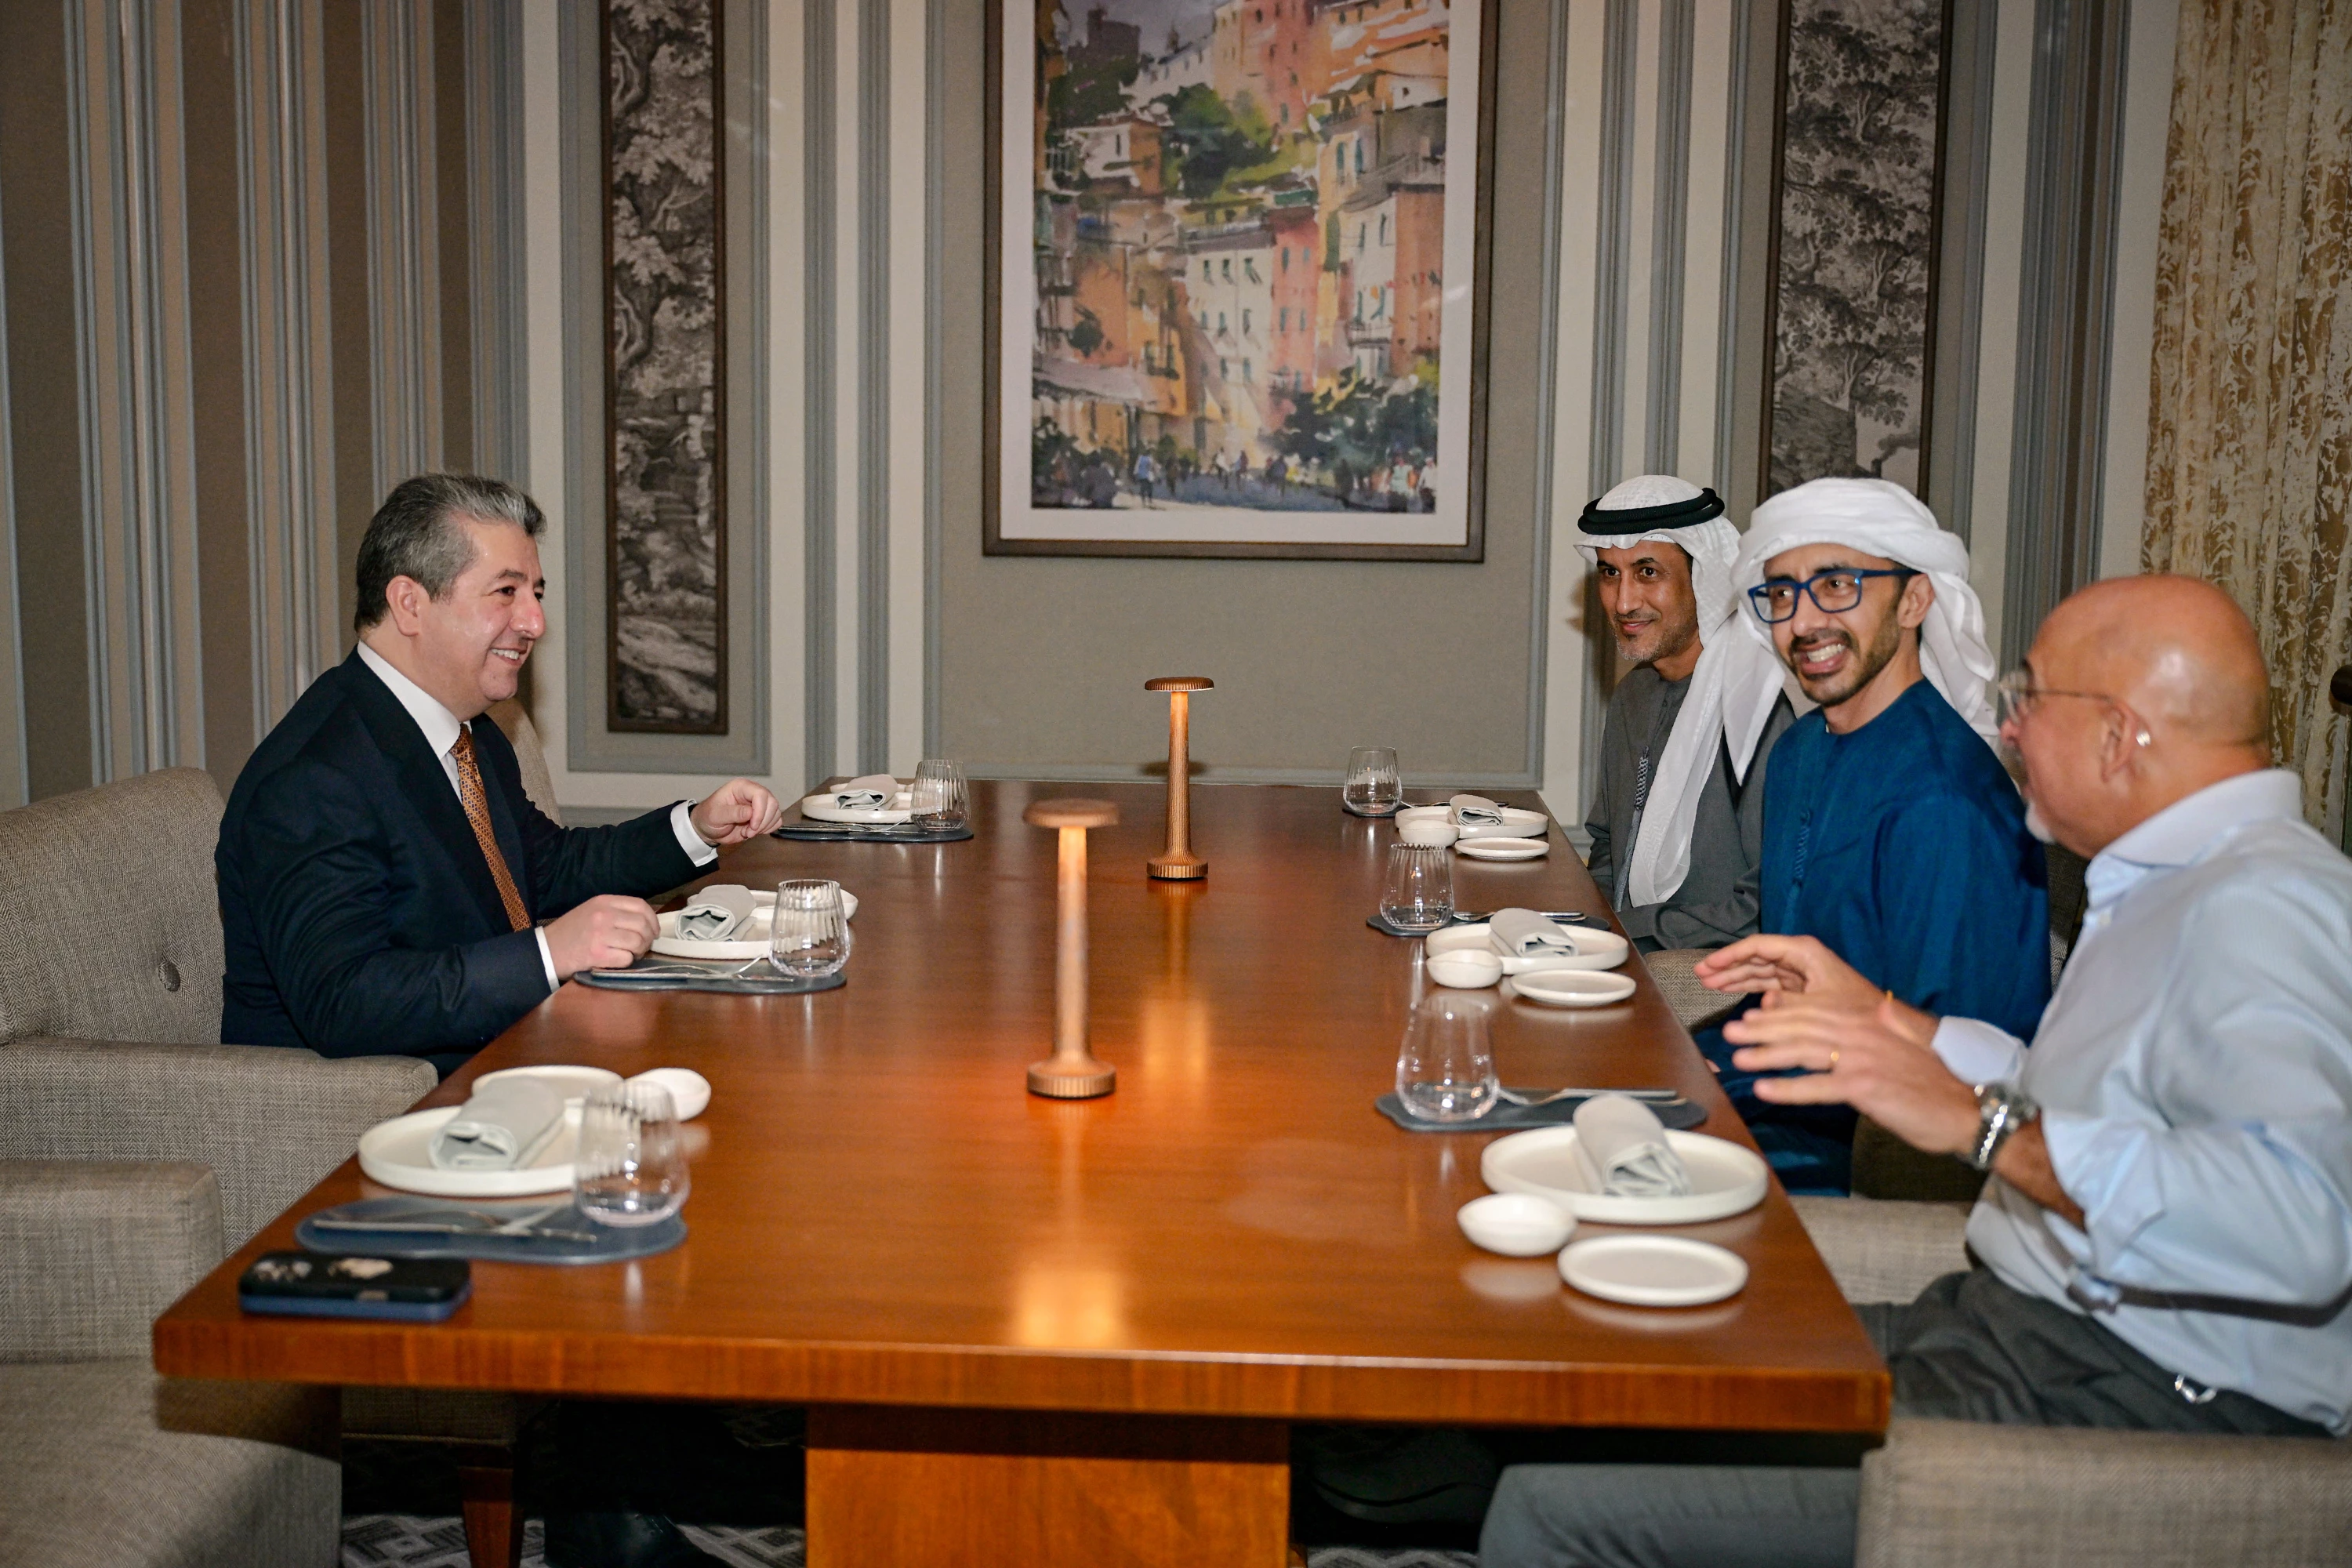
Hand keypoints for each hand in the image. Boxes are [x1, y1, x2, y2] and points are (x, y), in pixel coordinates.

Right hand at [543, 895, 659, 979]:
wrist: (546, 951)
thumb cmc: (571, 932)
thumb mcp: (592, 911)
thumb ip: (616, 912)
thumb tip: (645, 922)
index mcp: (603, 901)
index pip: (640, 905)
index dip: (652, 920)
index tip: (653, 931)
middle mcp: (603, 915)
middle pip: (642, 925)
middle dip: (648, 939)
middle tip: (641, 947)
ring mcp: (600, 934)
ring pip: (637, 942)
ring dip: (638, 952)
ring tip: (629, 955)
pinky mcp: (597, 954)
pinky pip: (626, 959)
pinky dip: (626, 963)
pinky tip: (616, 961)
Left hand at [690, 779, 783, 845]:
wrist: (708, 829)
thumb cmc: (708, 818)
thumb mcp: (716, 815)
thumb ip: (732, 813)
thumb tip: (750, 812)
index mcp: (741, 787)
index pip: (760, 794)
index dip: (760, 811)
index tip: (752, 826)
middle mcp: (752, 793)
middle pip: (772, 803)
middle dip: (763, 821)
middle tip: (749, 832)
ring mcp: (759, 804)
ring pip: (776, 812)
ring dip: (764, 826)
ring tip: (748, 832)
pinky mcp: (763, 815)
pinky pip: (776, 820)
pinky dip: (768, 829)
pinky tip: (755, 831)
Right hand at [1695, 932, 1878, 1004]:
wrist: (1883, 1028)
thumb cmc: (1859, 1011)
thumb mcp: (1821, 1005)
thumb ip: (1789, 1003)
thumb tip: (1764, 1003)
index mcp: (1805, 952)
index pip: (1758, 946)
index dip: (1730, 955)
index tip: (1708, 965)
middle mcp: (1800, 959)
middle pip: (1755, 957)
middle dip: (1727, 966)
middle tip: (1701, 975)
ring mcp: (1800, 974)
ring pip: (1759, 971)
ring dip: (1735, 978)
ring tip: (1710, 985)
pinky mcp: (1801, 990)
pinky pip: (1767, 985)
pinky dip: (1749, 989)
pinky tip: (1732, 994)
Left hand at [1726, 991, 1975, 1154]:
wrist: (1963, 1108)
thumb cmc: (1925, 1080)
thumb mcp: (1891, 1045)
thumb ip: (1857, 1035)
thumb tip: (1818, 1033)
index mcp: (1867, 1017)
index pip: (1813, 1009)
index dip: (1778, 1012)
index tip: (1752, 1015)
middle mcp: (1863, 1031)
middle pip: (1801, 1025)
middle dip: (1762, 1029)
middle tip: (1732, 1033)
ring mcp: (1863, 1058)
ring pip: (1803, 1050)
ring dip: (1766, 1054)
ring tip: (1739, 1059)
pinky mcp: (1866, 1087)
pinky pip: (1818, 1086)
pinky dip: (1788, 1087)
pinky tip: (1765, 1089)